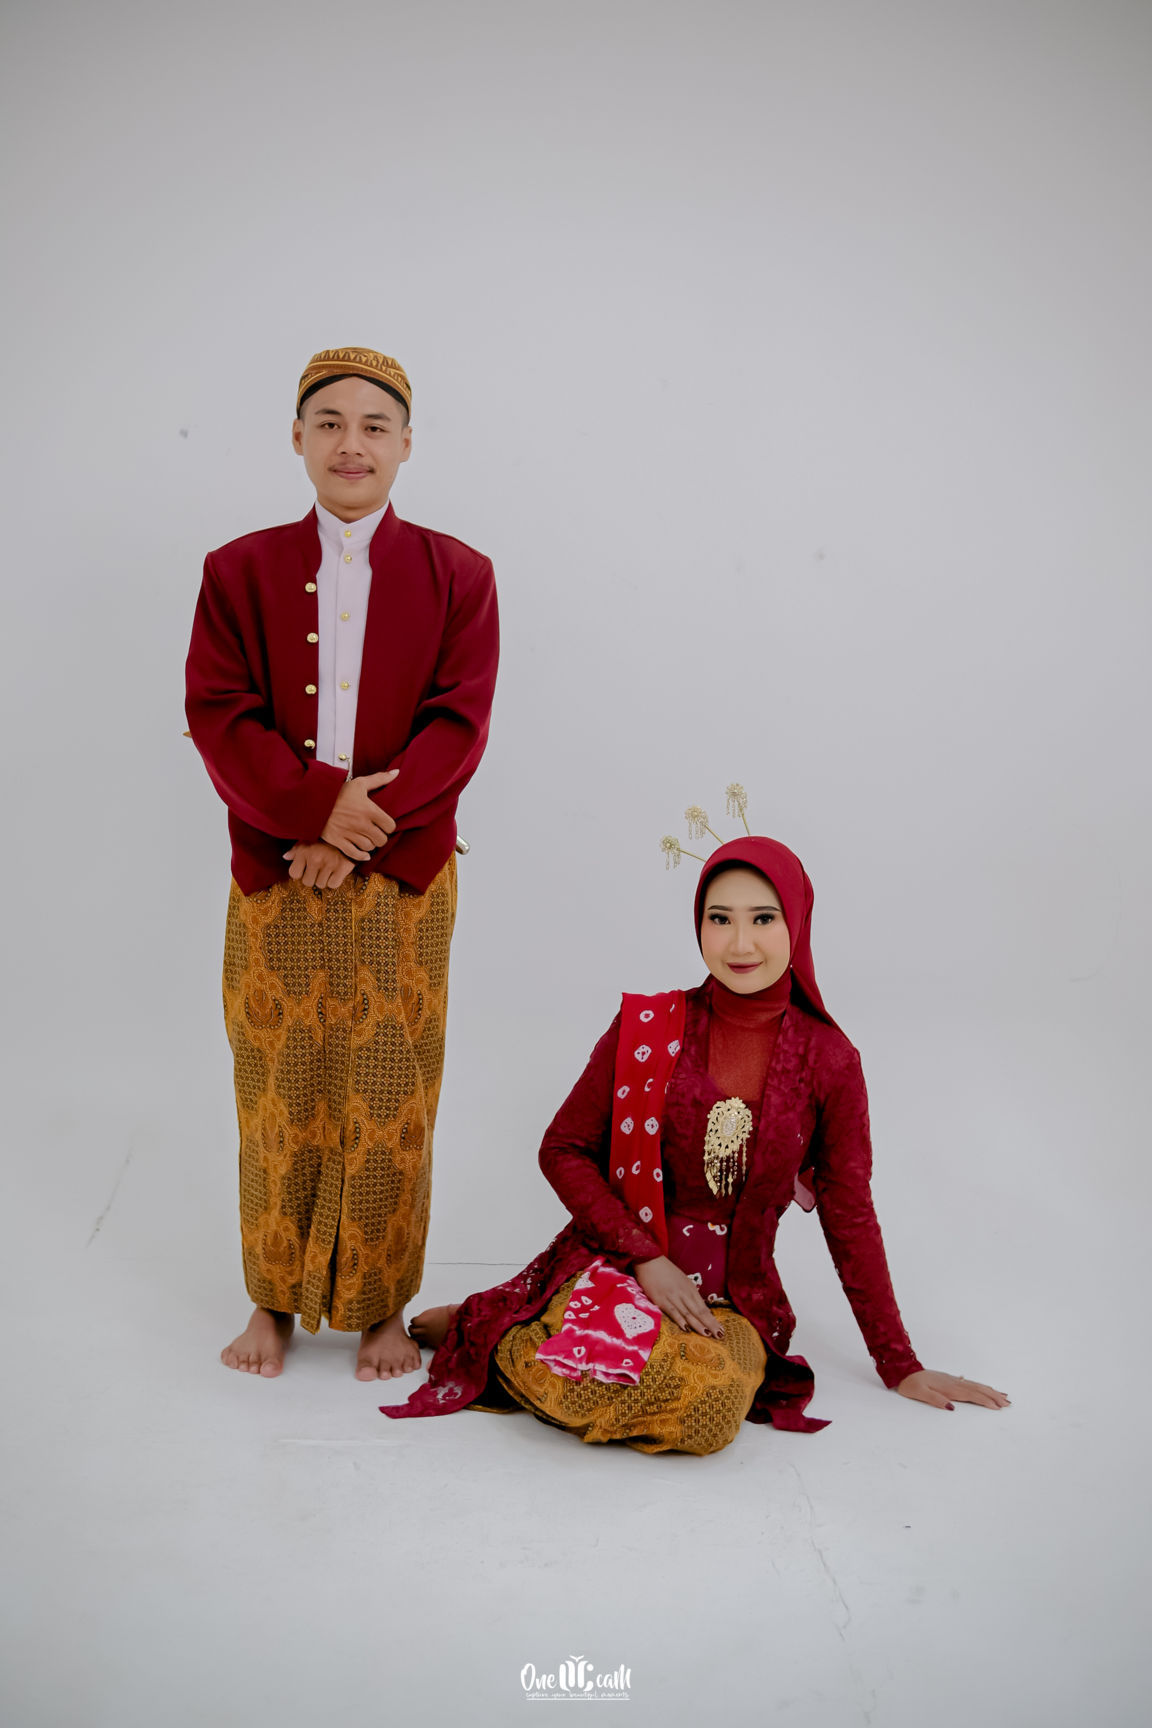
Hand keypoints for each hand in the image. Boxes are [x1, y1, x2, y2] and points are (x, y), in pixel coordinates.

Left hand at [282, 841, 355, 889]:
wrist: (348, 832)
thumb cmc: (325, 838)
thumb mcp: (308, 839)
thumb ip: (296, 850)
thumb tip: (286, 857)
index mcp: (304, 851)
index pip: (294, 874)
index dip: (299, 873)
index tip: (305, 868)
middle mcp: (315, 858)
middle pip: (307, 882)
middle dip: (312, 877)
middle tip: (318, 869)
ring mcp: (329, 864)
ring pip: (321, 884)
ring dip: (324, 879)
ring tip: (328, 868)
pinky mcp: (342, 868)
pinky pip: (333, 885)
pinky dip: (334, 881)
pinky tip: (336, 872)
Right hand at [321, 769, 398, 859]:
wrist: (314, 800)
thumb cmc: (337, 791)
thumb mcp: (359, 783)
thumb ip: (379, 779)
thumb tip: (396, 773)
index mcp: (369, 810)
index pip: (390, 826)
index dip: (388, 826)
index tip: (383, 824)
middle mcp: (361, 824)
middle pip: (381, 840)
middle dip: (380, 837)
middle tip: (375, 833)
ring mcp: (350, 833)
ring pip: (369, 847)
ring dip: (370, 844)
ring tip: (367, 838)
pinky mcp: (338, 841)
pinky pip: (354, 854)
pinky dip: (361, 856)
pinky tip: (364, 853)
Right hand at [633, 1256, 724, 1338]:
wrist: (650, 1260)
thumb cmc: (665, 1271)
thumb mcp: (682, 1280)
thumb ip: (688, 1294)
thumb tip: (697, 1307)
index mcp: (690, 1289)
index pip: (704, 1308)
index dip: (712, 1319)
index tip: (720, 1329)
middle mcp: (684, 1293)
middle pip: (699, 1312)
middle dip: (710, 1324)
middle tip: (720, 1335)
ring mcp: (673, 1297)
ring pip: (688, 1313)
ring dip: (698, 1325)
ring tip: (708, 1334)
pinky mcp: (661, 1299)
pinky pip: (672, 1311)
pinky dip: (679, 1320)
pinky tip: (686, 1328)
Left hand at [896, 1369, 1010, 1410]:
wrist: (904, 1371)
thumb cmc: (910, 1384)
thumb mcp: (919, 1393)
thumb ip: (935, 1399)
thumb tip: (951, 1408)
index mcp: (949, 1388)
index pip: (971, 1395)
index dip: (985, 1401)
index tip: (998, 1407)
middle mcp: (953, 1383)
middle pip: (978, 1389)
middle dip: (993, 1396)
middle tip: (1008, 1403)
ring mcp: (953, 1380)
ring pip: (975, 1385)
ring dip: (990, 1391)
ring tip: (1002, 1396)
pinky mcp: (950, 1380)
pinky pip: (969, 1383)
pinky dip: (979, 1387)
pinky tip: (984, 1388)